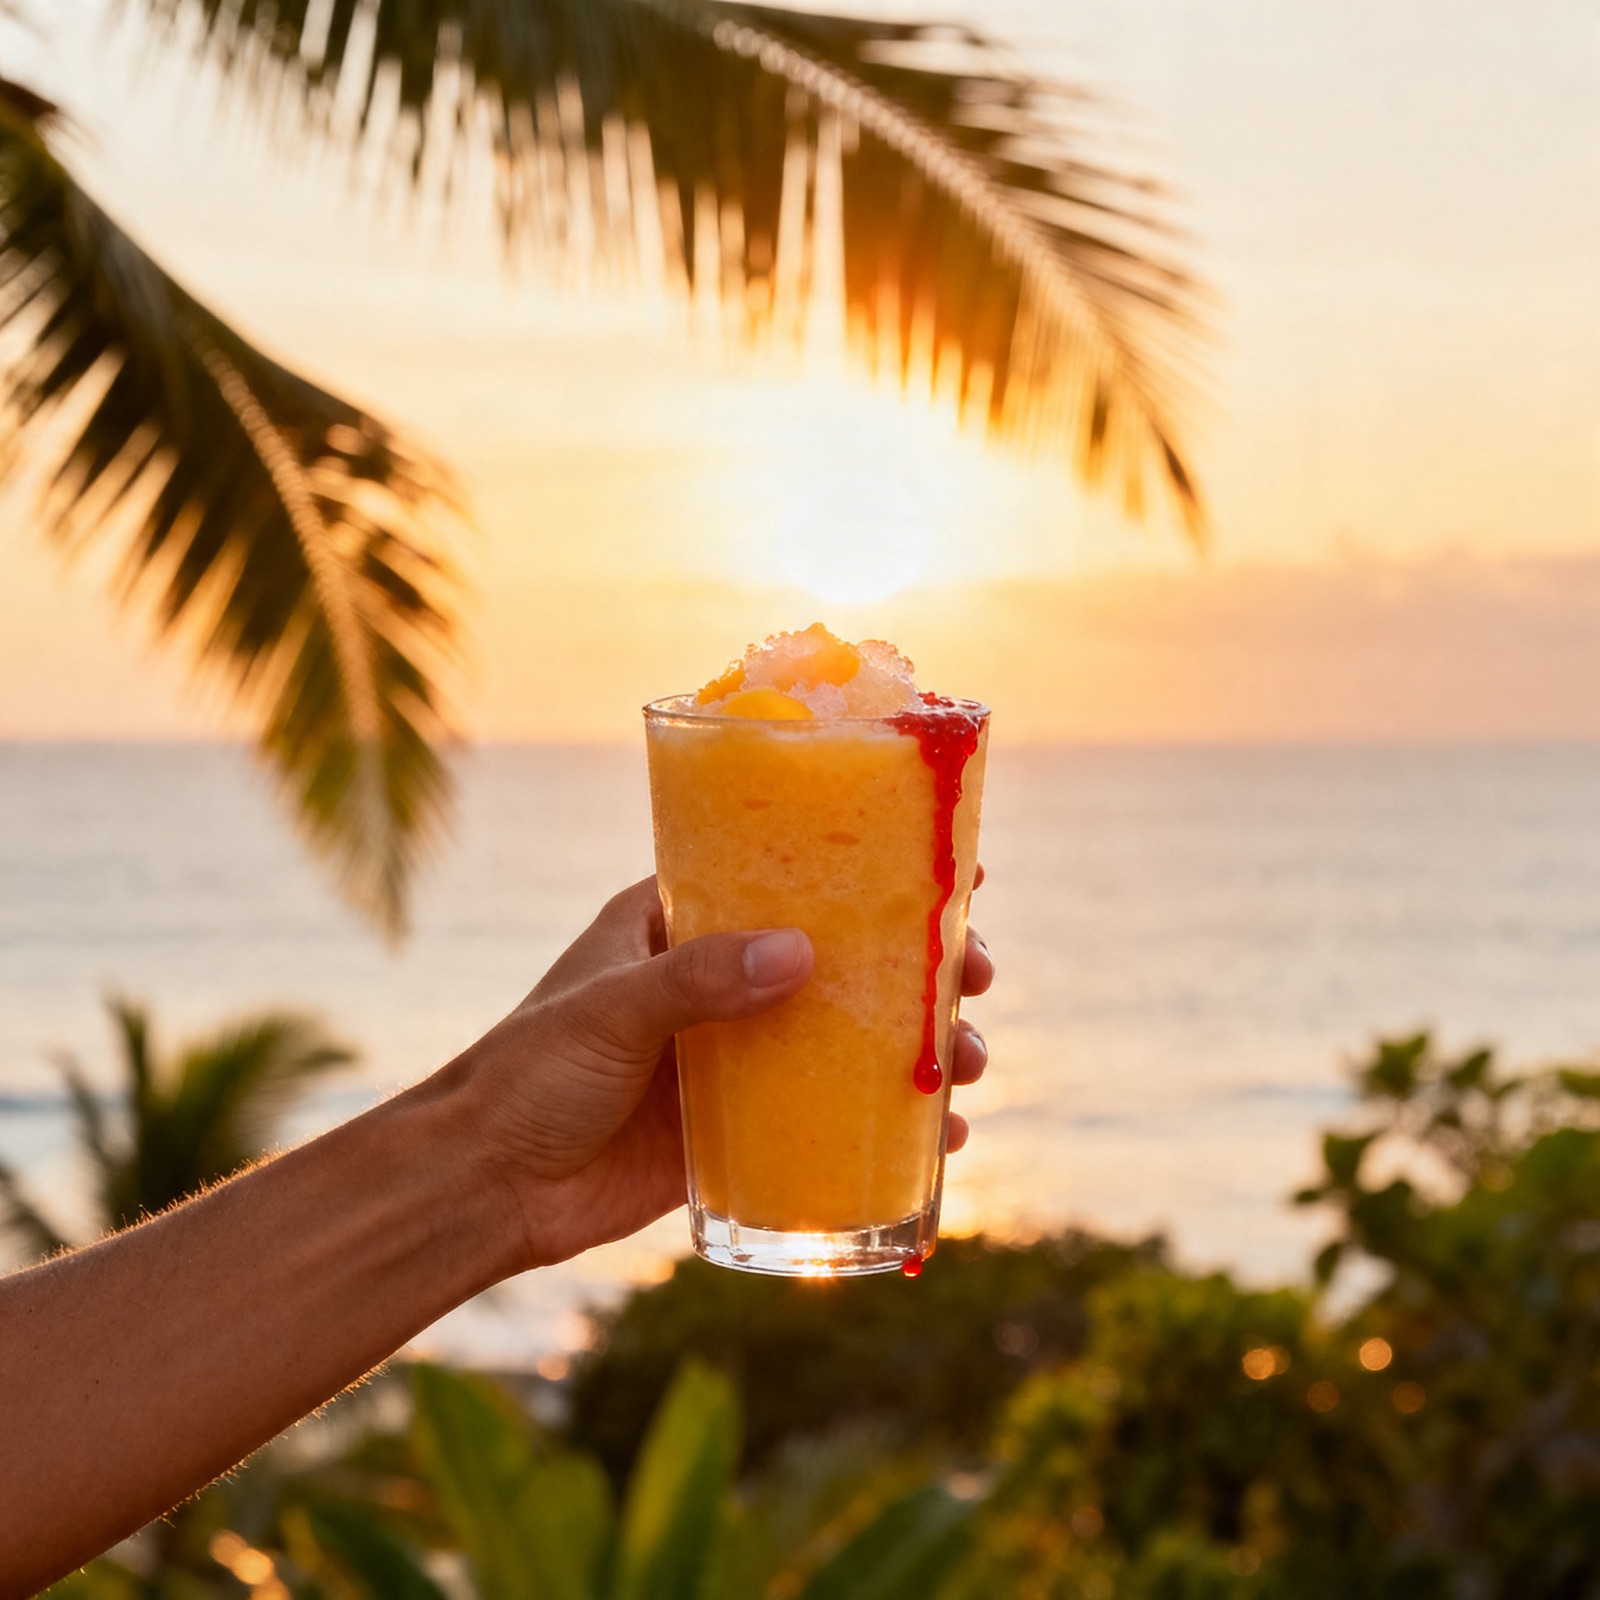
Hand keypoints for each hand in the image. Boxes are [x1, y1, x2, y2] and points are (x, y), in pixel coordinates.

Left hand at [446, 875, 993, 1270]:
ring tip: (970, 1064)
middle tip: (976, 974)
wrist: (485, 1187)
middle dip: (919, 965)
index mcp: (681, 922)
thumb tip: (803, 955)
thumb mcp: (609, 1012)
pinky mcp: (740, 1124)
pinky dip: (887, 1119)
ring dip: (917, 1044)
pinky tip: (941, 1135)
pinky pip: (829, 1112)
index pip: (789, 873)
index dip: (872, 867)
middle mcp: (719, 978)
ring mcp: (736, 1053)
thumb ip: (697, 981)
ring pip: (849, 1034)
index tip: (952, 869)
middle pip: (842, 955)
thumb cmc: (527, 1075)